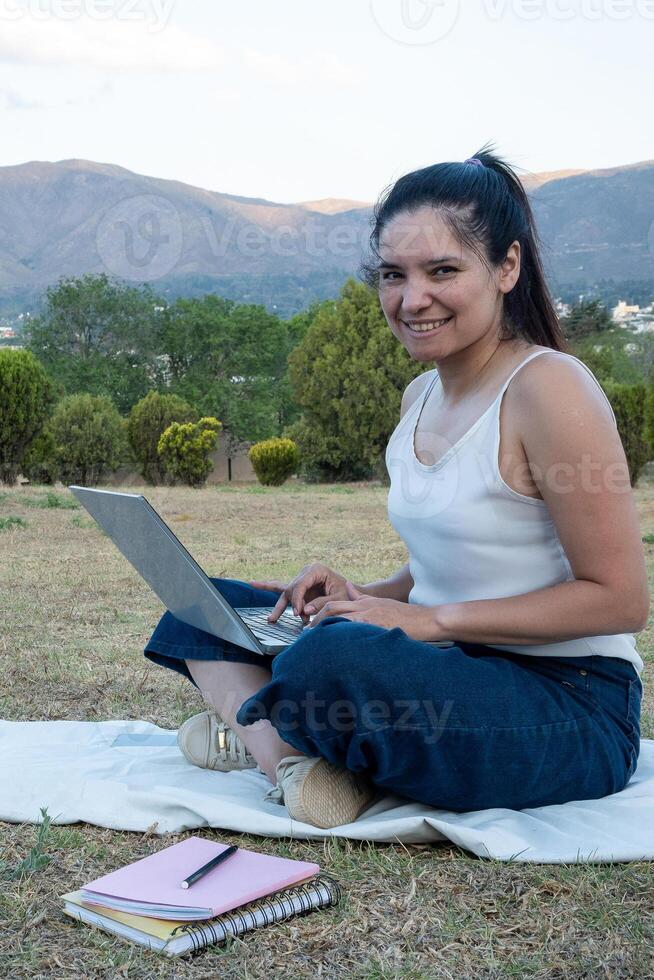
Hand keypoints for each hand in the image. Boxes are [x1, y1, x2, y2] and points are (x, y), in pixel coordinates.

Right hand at [248, 563, 349, 624]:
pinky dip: (268, 587)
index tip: (299, 614)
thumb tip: (305, 612)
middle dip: (294, 604)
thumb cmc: (348, 595)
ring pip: (286, 591)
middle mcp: (306, 571)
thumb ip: (322, 603)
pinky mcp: (299, 586)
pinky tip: (253, 583)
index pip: (301, 584)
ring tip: (271, 619)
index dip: (298, 600)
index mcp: (316, 569)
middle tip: (299, 617)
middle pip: (292, 588)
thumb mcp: (339, 599)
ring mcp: (301, 578)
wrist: (352, 594)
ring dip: (281, 607)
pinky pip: (282, 588)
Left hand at [308, 581, 437, 641]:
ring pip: (340, 620)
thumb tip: (347, 586)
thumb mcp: (380, 602)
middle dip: (316, 620)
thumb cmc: (405, 615)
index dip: (319, 613)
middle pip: (333, 610)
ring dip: (325, 630)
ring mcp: (370, 617)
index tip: (309, 623)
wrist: (426, 620)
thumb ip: (361, 596)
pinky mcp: (377, 627)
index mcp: (364, 603)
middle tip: (306, 633)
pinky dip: (342, 637)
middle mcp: (364, 607)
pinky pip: (355, 631)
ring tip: (314, 641)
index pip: (335, 604)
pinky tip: (334, 647)